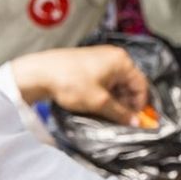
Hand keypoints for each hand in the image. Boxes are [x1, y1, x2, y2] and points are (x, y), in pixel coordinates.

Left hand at [11, 46, 148, 125]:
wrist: (39, 73)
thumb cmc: (71, 83)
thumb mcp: (99, 102)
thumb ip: (120, 113)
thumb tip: (135, 122)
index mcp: (122, 61)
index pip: (141, 84)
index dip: (140, 104)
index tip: (134, 119)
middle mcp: (114, 56)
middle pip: (128, 83)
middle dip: (126, 101)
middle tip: (119, 117)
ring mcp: (100, 57)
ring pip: (115, 82)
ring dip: (114, 98)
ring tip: (106, 111)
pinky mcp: (88, 62)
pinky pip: (104, 79)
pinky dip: (104, 91)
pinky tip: (96, 102)